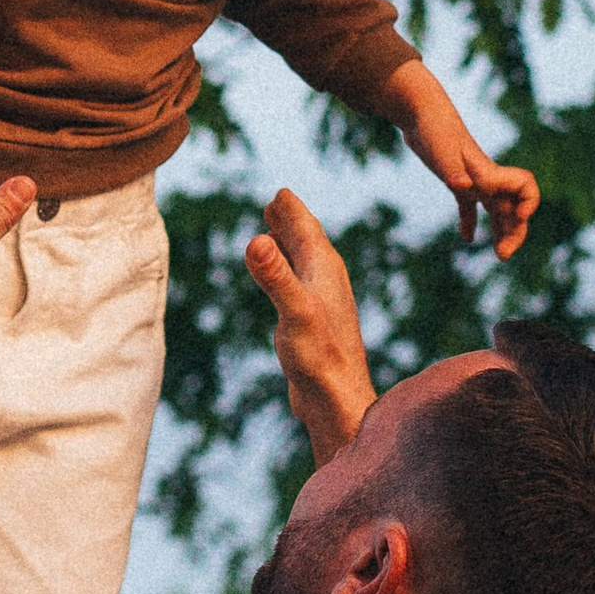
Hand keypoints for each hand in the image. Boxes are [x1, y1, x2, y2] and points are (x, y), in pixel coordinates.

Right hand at [243, 188, 375, 466]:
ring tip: (277, 233)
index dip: (291, 209)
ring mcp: (322, 301)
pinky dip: (288, 272)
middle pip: (307, 241)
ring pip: (305, 262)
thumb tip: (256, 239)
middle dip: (291, 221)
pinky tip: (284, 283)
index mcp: (323, 269)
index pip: (305, 227)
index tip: (280, 192)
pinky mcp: (314, 322)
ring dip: (290, 245)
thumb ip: (275, 276)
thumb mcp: (293, 312)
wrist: (338, 401)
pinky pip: (300, 284)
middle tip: (278, 201)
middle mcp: (326, 280)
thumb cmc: (319, 358)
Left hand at [381, 64, 539, 258]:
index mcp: (488, 172)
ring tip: (499, 254)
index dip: (529, 203)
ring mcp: (473, 179)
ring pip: (497, 209)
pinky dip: (470, 222)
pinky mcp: (456, 181)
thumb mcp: (443, 152)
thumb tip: (462, 188)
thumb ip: (455, 171)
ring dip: (502, 231)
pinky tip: (467, 238)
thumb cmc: (432, 129)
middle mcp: (486, 177)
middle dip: (515, 231)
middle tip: (503, 256)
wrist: (419, 112)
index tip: (518, 218)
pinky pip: (469, 206)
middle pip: (514, 206)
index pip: (525, 186)